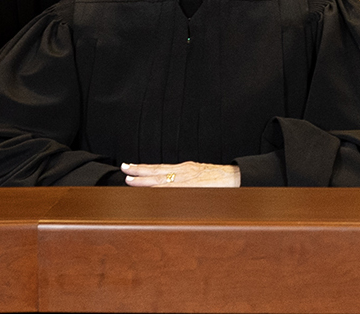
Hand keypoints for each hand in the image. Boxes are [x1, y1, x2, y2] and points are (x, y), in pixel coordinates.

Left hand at [122, 161, 242, 187]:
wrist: (236, 177)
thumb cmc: (221, 178)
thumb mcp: (201, 175)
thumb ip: (187, 180)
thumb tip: (174, 189)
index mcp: (184, 168)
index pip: (160, 168)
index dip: (144, 168)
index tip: (131, 168)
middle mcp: (183, 171)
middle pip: (157, 171)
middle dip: (139, 171)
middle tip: (124, 169)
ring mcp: (187, 178)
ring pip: (161, 179)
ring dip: (144, 180)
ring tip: (129, 179)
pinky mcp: (192, 186)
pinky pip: (172, 188)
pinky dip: (159, 190)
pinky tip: (149, 192)